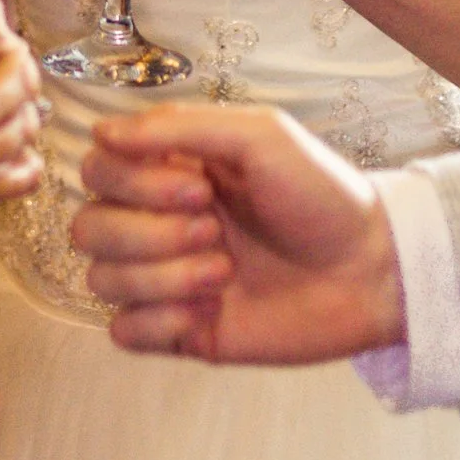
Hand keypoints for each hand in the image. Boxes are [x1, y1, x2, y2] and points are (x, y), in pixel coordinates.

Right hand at [73, 104, 404, 363]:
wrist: (371, 272)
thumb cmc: (322, 196)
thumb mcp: (260, 136)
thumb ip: (177, 127)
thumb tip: (99, 131)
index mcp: (171, 170)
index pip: (98, 169)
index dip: (134, 182)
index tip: (201, 187)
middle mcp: (159, 221)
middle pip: (88, 227)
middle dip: (150, 233)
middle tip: (215, 231)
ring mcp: (167, 278)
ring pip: (102, 278)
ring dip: (161, 276)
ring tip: (223, 272)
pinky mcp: (182, 331)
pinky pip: (123, 332)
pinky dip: (157, 322)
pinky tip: (206, 313)